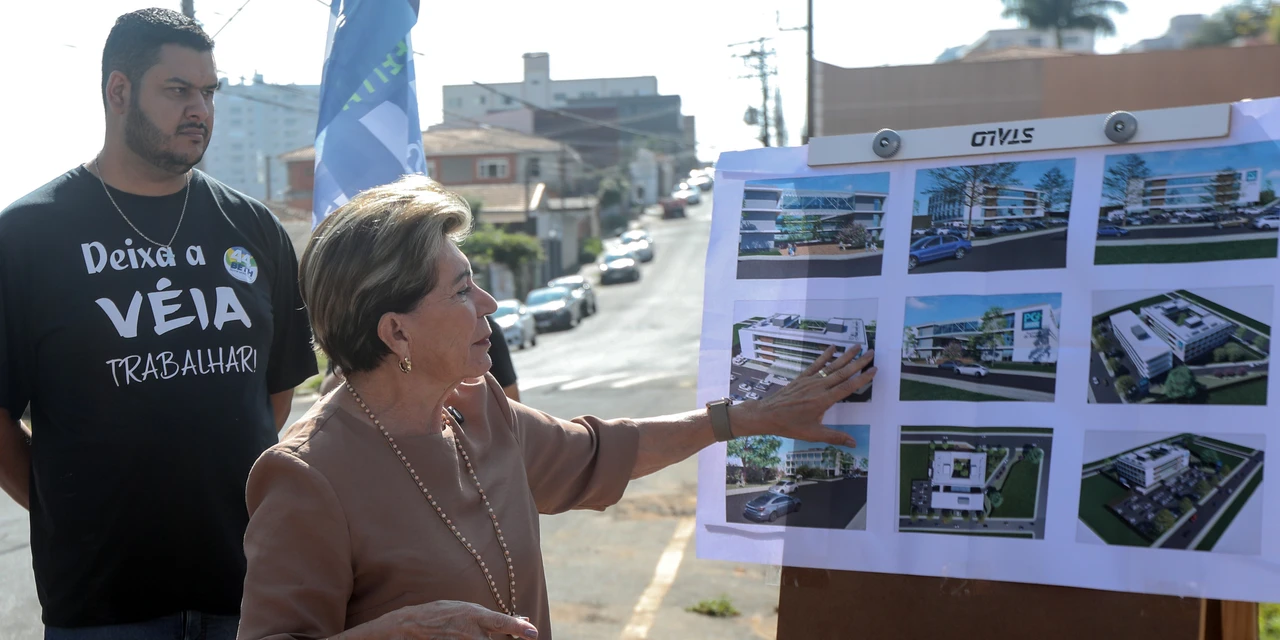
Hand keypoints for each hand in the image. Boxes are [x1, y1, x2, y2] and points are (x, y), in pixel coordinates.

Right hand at [381, 600, 538, 638]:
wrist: (408, 625)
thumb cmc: (440, 614)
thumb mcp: (466, 608)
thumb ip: (494, 616)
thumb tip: (523, 619)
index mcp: (474, 614)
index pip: (502, 621)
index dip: (518, 628)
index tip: (533, 633)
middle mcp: (470, 631)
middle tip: (473, 634)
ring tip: (458, 634)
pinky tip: (456, 637)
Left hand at [731, 345, 875, 445]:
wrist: (767, 414)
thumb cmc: (790, 425)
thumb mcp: (813, 434)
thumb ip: (835, 437)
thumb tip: (854, 442)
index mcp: (824, 400)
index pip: (848, 387)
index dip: (862, 378)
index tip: (874, 369)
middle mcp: (818, 387)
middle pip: (843, 372)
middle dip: (858, 362)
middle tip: (871, 352)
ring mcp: (810, 380)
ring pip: (831, 366)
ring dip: (845, 356)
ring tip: (857, 346)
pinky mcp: (802, 378)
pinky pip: (816, 365)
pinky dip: (825, 356)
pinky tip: (833, 348)